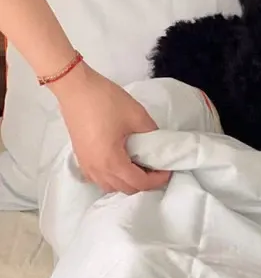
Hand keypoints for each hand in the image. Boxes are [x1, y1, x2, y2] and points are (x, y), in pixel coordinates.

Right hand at [52, 62, 169, 194]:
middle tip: (157, 168)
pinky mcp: (80, 158)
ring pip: (110, 186)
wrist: (76, 88)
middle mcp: (97, 170)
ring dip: (127, 182)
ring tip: (140, 166)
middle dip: (144, 183)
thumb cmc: (106, 101)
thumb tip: (158, 146)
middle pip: (125, 189)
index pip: (139, 183)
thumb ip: (152, 135)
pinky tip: (121, 164)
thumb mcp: (137, 116)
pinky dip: (112, 178)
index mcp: (111, 161)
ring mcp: (86, 165)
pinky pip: (98, 178)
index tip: (168, 170)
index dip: (157, 180)